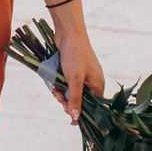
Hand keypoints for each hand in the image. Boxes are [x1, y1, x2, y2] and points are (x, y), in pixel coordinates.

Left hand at [50, 9, 104, 123]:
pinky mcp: (73, 70)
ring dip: (61, 92)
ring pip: (71, 92)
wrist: (68, 32)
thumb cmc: (75, 55)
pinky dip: (60, 84)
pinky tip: (53, 83)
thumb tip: (75, 117)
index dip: (81, 113)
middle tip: (58, 96)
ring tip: (54, 88)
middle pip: (80, 100)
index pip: (93, 107)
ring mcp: (83, 75)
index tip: (70, 118)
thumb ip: (75, 99)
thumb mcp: (74, 80)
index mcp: (98, 85)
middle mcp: (92, 81)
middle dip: (67, 101)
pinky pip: (67, 83)